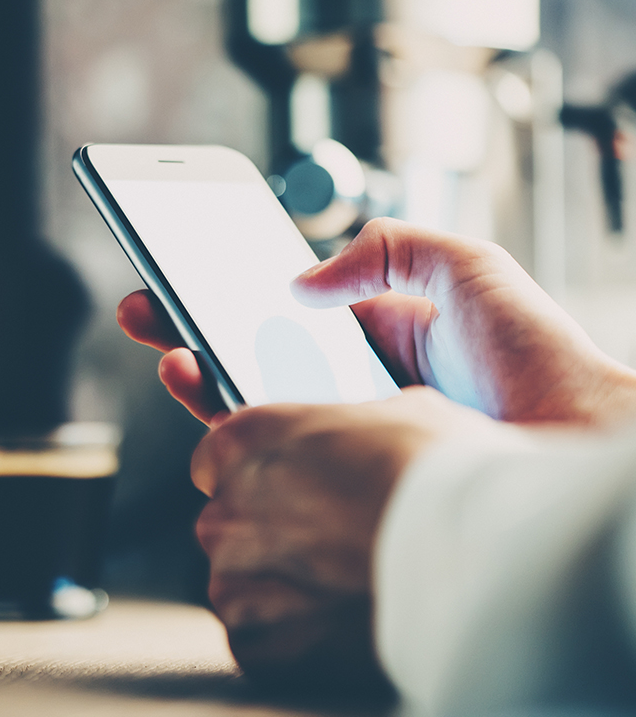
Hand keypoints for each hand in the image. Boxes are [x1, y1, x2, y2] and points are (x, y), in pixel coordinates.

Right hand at [119, 218, 635, 426]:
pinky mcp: (343, 469)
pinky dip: (226, 418)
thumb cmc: (534, 356)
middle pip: (257, 355)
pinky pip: (272, 445)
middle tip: (147, 305)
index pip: (288, 310)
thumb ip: (386, 248)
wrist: (570, 439)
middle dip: (197, 327)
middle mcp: (352, 384)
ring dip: (199, 372)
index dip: (236, 290)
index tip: (193, 270)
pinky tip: (198, 386)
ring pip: (254, 403)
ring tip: (163, 344)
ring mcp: (345, 429)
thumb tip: (306, 276)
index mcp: (375, 335)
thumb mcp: (462, 267)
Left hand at [190, 387, 494, 689]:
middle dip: (267, 532)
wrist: (480, 548)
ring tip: (341, 583)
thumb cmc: (441, 468)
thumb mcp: (397, 411)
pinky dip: (288, 636)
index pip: (216, 458)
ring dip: (278, 586)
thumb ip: (348, 424)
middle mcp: (228, 502)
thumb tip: (353, 430)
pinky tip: (337, 620)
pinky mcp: (255, 641)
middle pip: (227, 522)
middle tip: (328, 539)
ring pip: (239, 582)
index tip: (285, 489)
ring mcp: (235, 575)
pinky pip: (255, 636)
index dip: (255, 475)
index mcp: (251, 437)